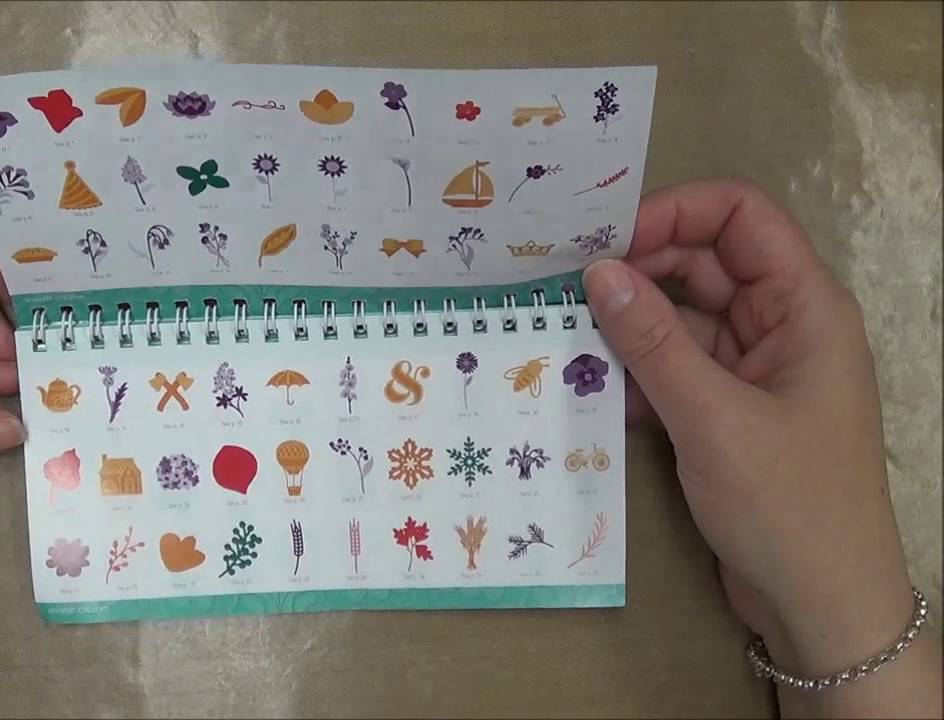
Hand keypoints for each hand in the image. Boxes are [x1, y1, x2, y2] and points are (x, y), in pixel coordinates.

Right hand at [583, 179, 938, 715]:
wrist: (820, 608)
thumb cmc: (788, 505)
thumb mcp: (714, 419)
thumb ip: (652, 342)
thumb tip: (596, 271)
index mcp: (803, 307)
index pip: (741, 216)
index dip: (675, 212)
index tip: (605, 241)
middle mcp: (778, 326)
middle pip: (703, 263)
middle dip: (636, 269)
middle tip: (559, 287)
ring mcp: (749, 371)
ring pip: (678, 319)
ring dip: (625, 326)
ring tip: (556, 332)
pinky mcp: (723, 413)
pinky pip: (670, 369)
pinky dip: (631, 372)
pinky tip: (582, 383)